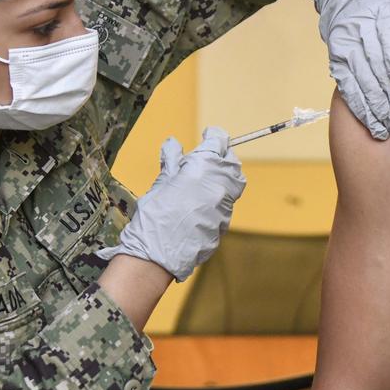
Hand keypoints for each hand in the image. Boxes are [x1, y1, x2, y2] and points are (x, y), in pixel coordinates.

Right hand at [97, 127, 246, 281]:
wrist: (159, 254)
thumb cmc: (155, 214)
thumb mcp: (161, 182)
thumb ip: (173, 161)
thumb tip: (173, 144)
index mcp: (205, 166)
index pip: (219, 141)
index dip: (213, 135)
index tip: (207, 134)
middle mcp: (221, 183)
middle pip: (231, 161)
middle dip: (222, 155)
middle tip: (207, 156)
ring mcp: (226, 205)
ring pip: (234, 183)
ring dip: (224, 176)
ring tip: (206, 178)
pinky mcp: (225, 223)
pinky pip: (226, 204)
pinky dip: (218, 198)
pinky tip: (201, 203)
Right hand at [316, 0, 389, 139]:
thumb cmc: (381, 3)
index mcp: (380, 15)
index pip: (388, 40)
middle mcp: (359, 32)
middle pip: (374, 68)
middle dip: (387, 96)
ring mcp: (346, 48)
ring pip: (359, 82)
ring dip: (373, 108)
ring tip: (386, 129)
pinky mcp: (337, 60)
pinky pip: (346, 87)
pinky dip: (358, 106)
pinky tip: (368, 121)